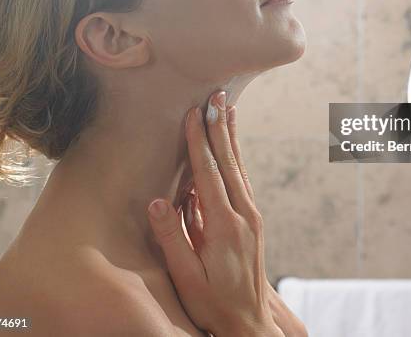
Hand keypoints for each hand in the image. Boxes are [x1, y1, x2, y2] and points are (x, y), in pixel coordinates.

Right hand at [180, 104, 307, 336]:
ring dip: (231, 136)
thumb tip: (157, 200)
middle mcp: (244, 214)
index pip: (210, 174)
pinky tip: (232, 144)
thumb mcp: (186, 277)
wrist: (249, 322)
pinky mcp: (253, 219)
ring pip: (240, 166)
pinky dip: (236, 156)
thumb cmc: (213, 302)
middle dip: (220, 126)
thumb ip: (173, 238)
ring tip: (228, 108)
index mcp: (225, 226)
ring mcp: (252, 215)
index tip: (194, 113)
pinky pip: (243, 178)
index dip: (200, 141)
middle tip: (216, 95)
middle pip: (230, 161)